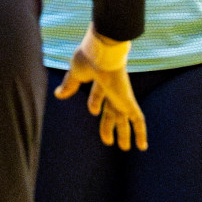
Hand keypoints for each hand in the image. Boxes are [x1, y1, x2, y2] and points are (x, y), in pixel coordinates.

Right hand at [54, 25, 146, 150]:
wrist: (102, 53)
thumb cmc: (89, 58)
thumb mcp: (76, 73)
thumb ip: (70, 84)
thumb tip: (58, 94)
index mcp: (100, 81)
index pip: (98, 95)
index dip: (95, 103)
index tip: (93, 111)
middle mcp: (112, 90)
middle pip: (111, 111)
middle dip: (110, 125)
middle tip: (108, 140)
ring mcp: (121, 97)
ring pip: (125, 119)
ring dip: (125, 134)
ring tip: (125, 148)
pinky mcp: (128, 101)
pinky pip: (138, 120)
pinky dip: (141, 133)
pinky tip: (142, 146)